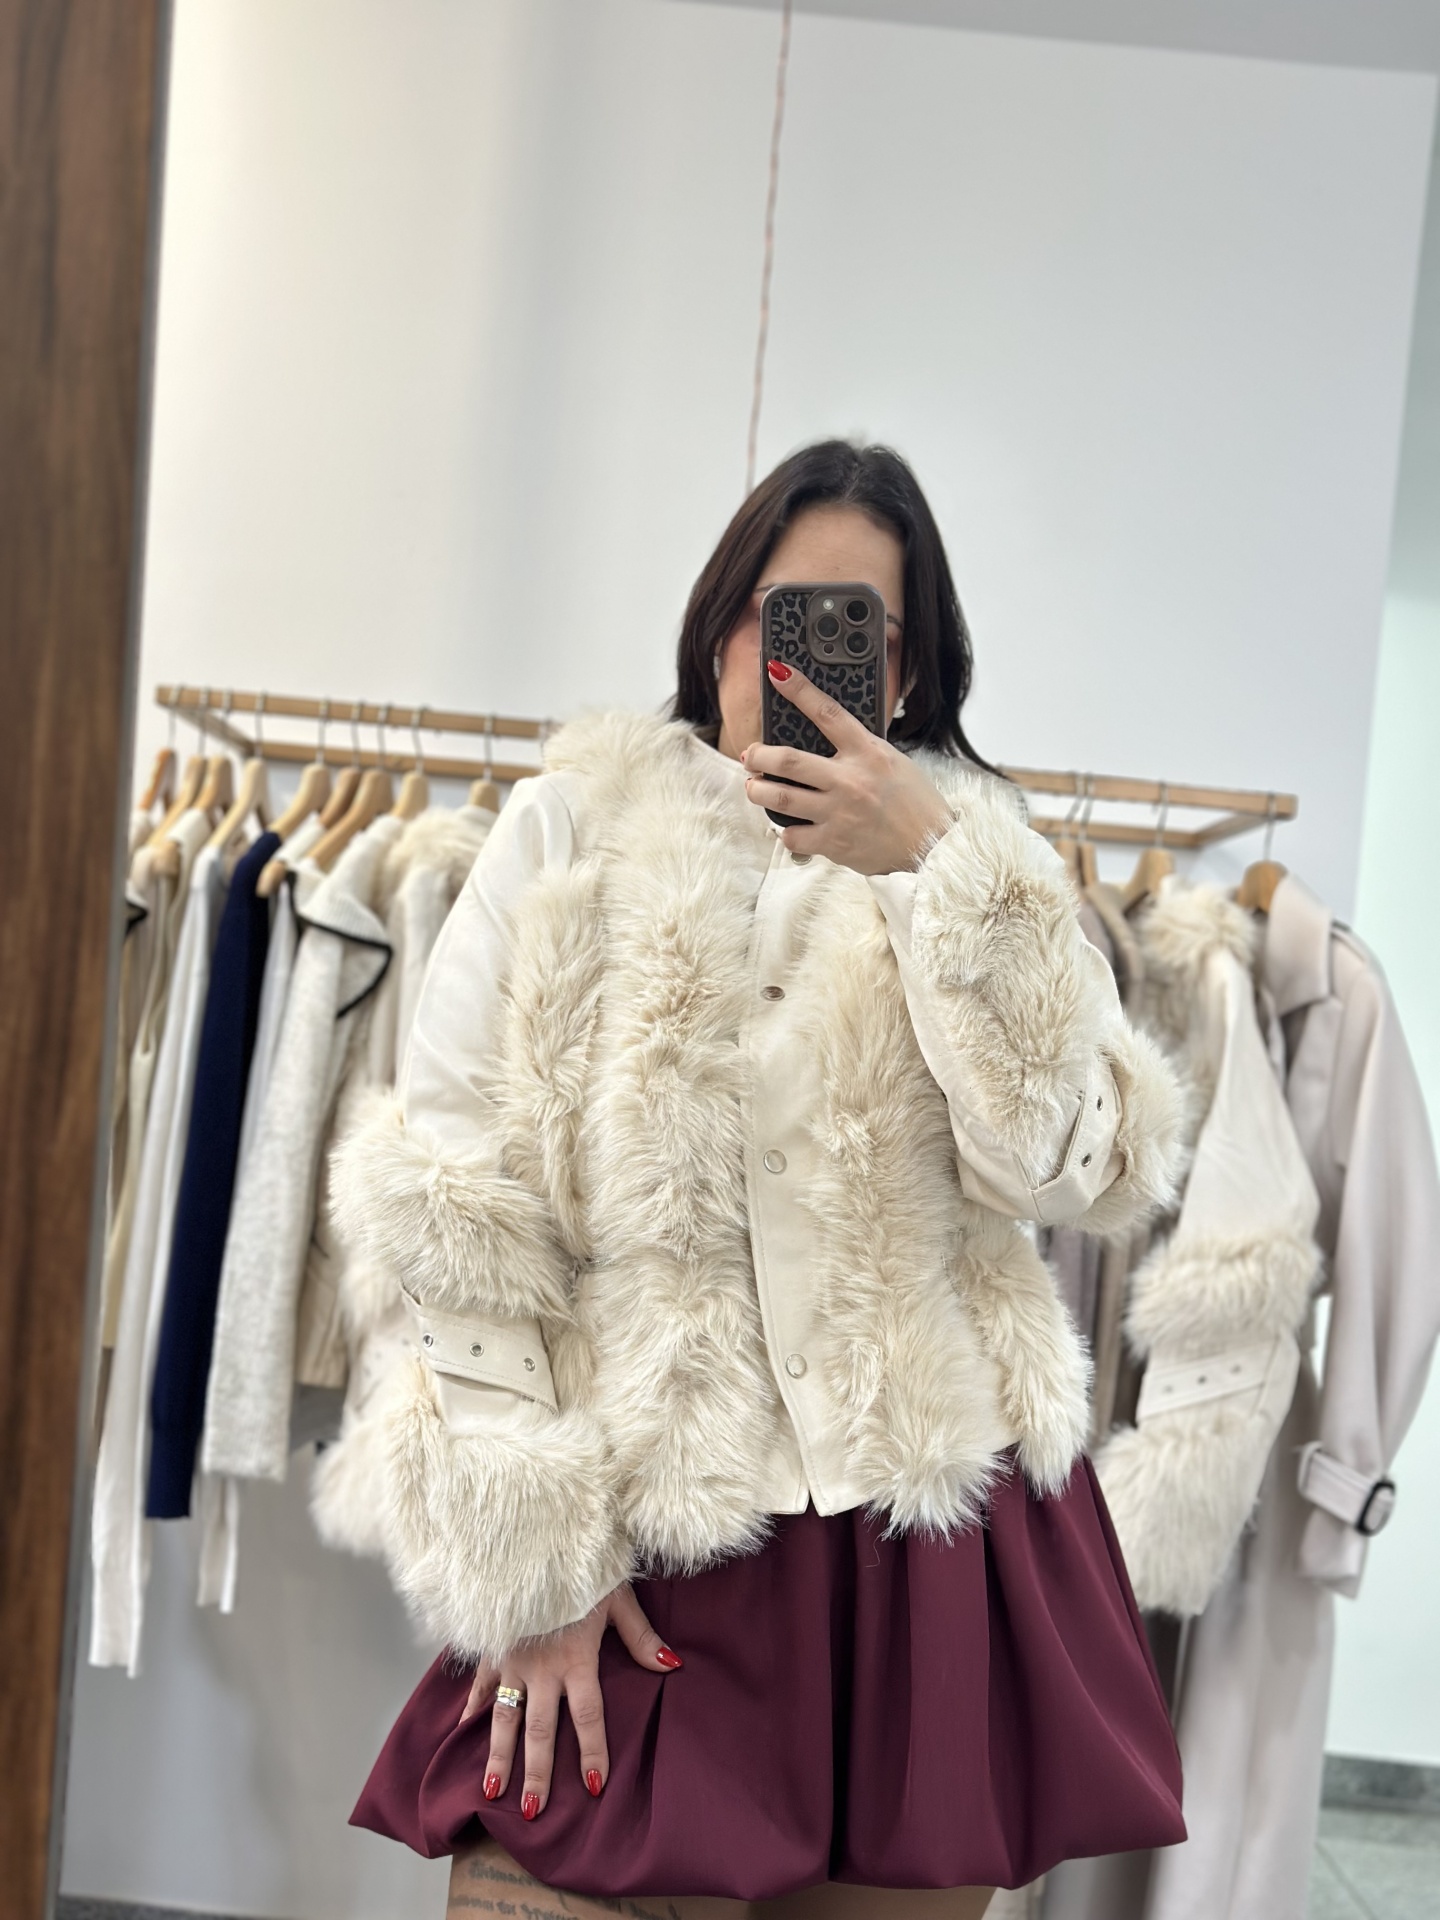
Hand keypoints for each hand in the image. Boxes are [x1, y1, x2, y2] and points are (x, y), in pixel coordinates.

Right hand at [458, 1584, 680, 1817]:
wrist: (539, 1537)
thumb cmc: (585, 1564)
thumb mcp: (618, 1596)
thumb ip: (641, 1637)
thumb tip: (671, 1667)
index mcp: (576, 1659)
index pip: (587, 1717)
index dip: (592, 1753)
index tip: (595, 1788)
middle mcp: (542, 1668)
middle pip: (540, 1730)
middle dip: (537, 1774)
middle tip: (533, 1813)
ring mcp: (512, 1659)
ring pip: (504, 1717)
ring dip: (499, 1756)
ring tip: (494, 1793)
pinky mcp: (492, 1645)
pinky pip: (480, 1681)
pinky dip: (472, 1705)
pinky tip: (463, 1729)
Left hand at [742, 660, 953, 873]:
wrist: (931, 848)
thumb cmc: (914, 803)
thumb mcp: (892, 763)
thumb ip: (860, 751)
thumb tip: (828, 737)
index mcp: (868, 753)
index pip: (828, 713)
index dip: (799, 690)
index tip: (777, 672)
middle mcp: (850, 780)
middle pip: (788, 760)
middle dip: (759, 755)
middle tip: (750, 754)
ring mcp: (839, 812)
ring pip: (780, 798)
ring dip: (757, 791)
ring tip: (753, 787)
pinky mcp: (834, 843)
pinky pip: (792, 835)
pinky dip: (785, 831)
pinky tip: (788, 827)